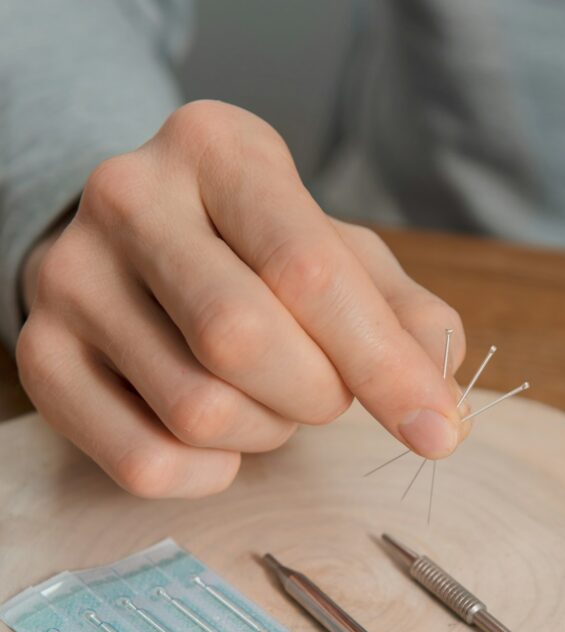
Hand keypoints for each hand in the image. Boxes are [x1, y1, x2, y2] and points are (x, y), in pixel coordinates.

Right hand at [17, 101, 467, 497]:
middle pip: (242, 342)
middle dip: (313, 395)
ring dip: (262, 433)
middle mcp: (128, 199)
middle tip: (324, 392)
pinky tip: (220, 442)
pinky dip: (208, 475)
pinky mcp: (42, 359)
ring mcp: (70, 280)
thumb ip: (400, 316)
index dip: (383, 365)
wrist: (131, 245)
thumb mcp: (336, 252)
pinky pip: (144, 463)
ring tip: (263, 399)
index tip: (438, 430)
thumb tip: (447, 407)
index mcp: (216, 149)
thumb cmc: (251, 251)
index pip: (307, 270)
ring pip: (197, 412)